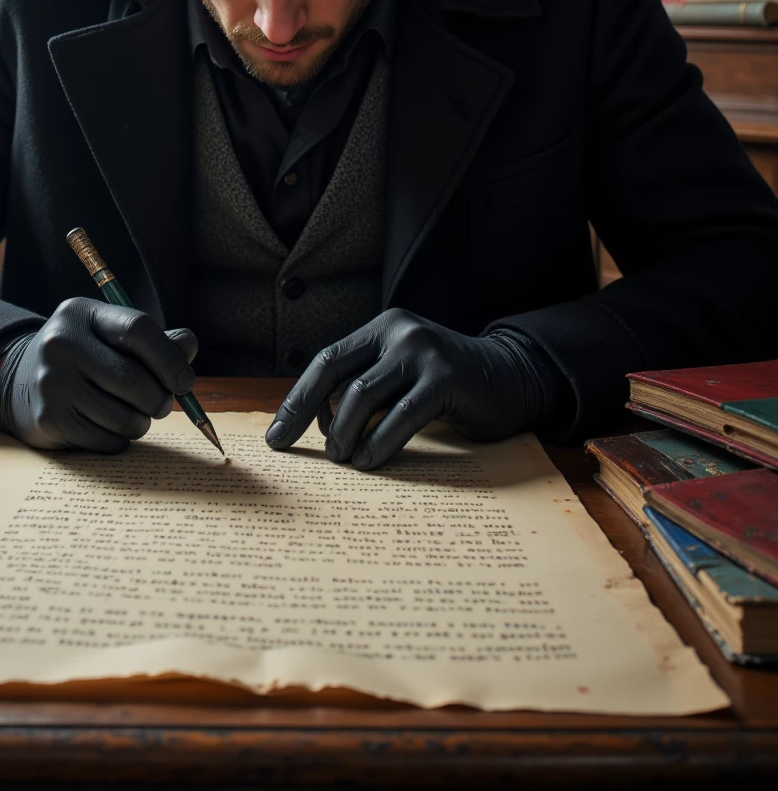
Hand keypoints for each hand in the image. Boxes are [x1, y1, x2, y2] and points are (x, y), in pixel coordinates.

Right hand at [0, 297, 197, 451]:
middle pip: (133, 379)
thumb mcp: (110, 335)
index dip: (169, 358)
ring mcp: (51, 383)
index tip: (185, 381)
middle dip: (159, 398)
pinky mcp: (48, 419)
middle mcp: (61, 344)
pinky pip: (106, 440)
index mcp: (81, 314)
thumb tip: (187, 348)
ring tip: (134, 415)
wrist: (20, 381)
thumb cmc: (84, 356)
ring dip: (141, 423)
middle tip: (162, 404)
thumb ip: (154, 340)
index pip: (137, 329)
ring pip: (123, 416)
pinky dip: (120, 440)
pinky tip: (108, 426)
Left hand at [264, 309, 561, 469]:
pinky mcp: (446, 378)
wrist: (513, 377)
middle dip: (306, 416)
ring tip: (342, 460)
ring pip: (361, 396)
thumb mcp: (401, 375)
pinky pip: (399, 416)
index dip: (296, 400)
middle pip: (336, 374)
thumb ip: (366, 387)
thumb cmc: (447, 386)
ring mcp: (423, 352)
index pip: (326, 361)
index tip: (276, 436)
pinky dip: (378, 443)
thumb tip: (313, 424)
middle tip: (294, 451)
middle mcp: (399, 331)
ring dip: (343, 434)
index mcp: (382, 328)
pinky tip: (368, 462)